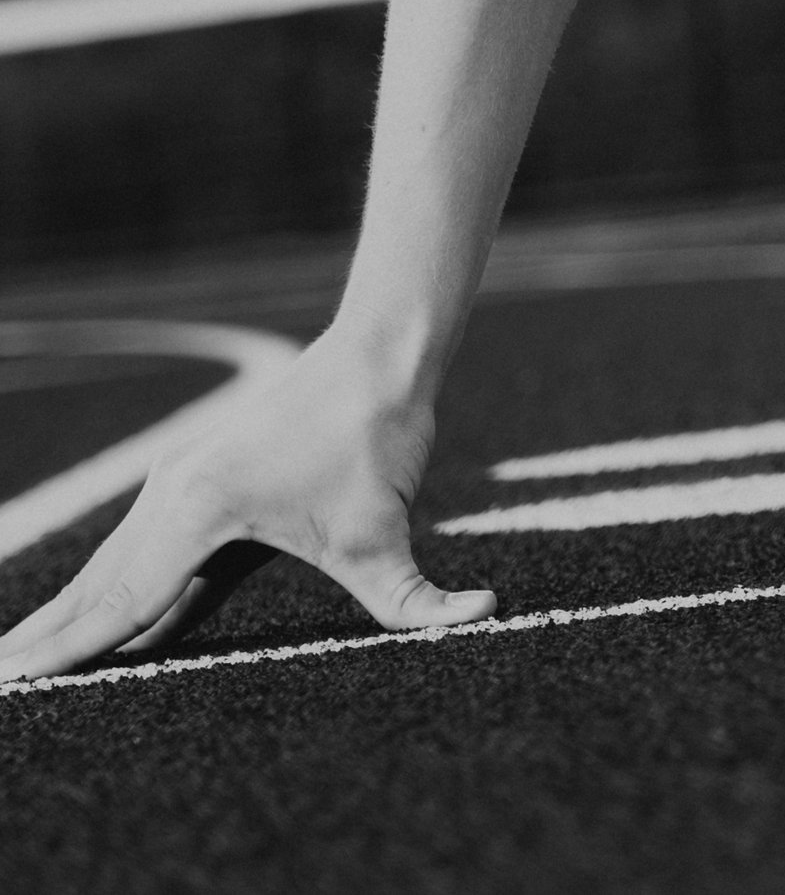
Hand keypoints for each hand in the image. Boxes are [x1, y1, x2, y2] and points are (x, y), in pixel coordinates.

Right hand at [0, 330, 493, 682]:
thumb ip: (418, 597)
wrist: (380, 352)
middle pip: (97, 589)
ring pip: (116, 569)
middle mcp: (173, 496)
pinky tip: (101, 625)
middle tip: (2, 684)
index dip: (67, 653)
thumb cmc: (376, 437)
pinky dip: (116, 591)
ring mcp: (183, 486)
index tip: (18, 685)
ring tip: (25, 663)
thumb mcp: (385, 531)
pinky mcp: (205, 484)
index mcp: (198, 513)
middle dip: (47, 641)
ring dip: (73, 616)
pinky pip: (149, 553)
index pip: (119, 606)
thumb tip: (484, 614)